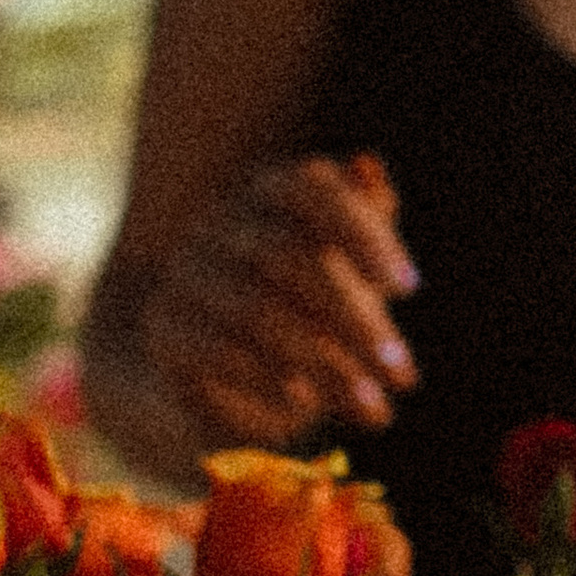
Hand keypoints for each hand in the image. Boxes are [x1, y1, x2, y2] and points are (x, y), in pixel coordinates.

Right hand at [138, 150, 419, 447]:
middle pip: (285, 256)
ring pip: (255, 311)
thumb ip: (366, 222)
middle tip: (404, 375)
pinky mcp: (165, 330)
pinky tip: (305, 405)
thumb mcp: (351, 269)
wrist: (229, 377)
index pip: (310, 187)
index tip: (410, 288)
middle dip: (355, 320)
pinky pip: (213, 349)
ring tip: (373, 408)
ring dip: (324, 366)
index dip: (361, 233)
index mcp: (270, 194)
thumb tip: (369, 166)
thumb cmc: (309, 309)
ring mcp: (185, 274)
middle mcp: (221, 224)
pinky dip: (266, 378)